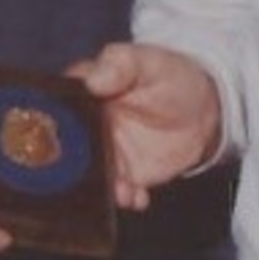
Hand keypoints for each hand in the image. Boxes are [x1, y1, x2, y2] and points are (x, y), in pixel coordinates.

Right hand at [68, 42, 221, 209]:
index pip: (57, 107)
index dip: (56, 122)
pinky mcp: (125, 174)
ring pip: (91, 176)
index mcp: (83, 93)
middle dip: (76, 166)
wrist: (203, 108)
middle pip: (70, 149)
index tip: (65, 134)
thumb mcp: (148, 62)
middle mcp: (87, 127)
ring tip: (121, 189)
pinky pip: (119, 191)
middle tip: (96, 169)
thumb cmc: (170, 75)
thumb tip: (93, 79)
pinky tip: (138, 195)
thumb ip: (121, 64)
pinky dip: (126, 197)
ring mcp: (105, 153)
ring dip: (102, 187)